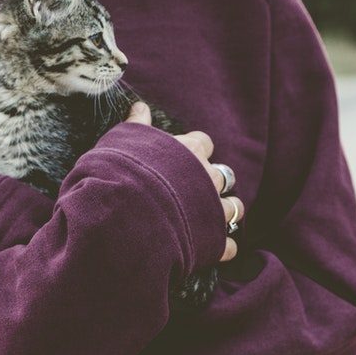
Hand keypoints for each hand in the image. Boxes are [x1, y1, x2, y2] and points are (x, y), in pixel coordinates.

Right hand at [124, 101, 241, 262]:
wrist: (124, 212)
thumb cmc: (121, 172)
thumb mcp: (123, 140)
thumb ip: (136, 124)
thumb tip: (139, 105)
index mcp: (188, 151)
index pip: (202, 142)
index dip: (194, 150)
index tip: (183, 157)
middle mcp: (206, 177)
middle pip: (224, 175)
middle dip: (214, 182)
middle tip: (198, 190)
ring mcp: (212, 209)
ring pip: (234, 208)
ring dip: (226, 212)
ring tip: (213, 218)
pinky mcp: (212, 240)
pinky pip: (228, 245)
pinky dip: (223, 247)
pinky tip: (214, 249)